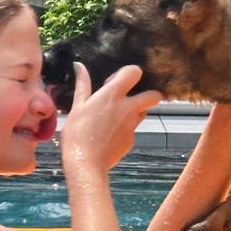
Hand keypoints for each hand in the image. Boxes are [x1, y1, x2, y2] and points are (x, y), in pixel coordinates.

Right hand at [58, 62, 162, 176]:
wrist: (86, 163)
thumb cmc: (78, 134)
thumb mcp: (77, 106)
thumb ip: (82, 85)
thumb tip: (79, 66)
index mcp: (113, 95)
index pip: (135, 72)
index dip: (128, 74)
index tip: (115, 82)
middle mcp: (128, 108)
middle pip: (153, 96)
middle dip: (147, 94)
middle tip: (129, 98)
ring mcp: (132, 125)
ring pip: (144, 112)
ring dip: (135, 111)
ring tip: (115, 117)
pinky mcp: (131, 140)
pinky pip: (133, 129)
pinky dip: (125, 129)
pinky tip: (109, 135)